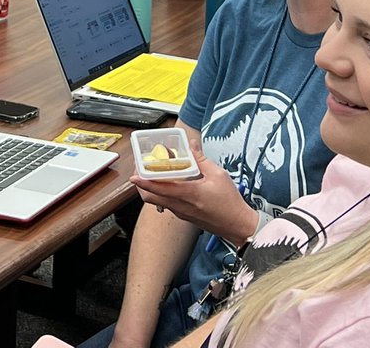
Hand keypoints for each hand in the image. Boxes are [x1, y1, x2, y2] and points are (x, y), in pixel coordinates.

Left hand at [133, 147, 256, 242]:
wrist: (237, 225)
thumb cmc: (229, 201)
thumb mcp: (218, 175)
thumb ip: (201, 159)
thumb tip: (191, 145)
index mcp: (188, 194)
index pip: (159, 189)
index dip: (143, 183)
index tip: (133, 175)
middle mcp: (181, 206)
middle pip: (151, 198)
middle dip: (142, 185)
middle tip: (141, 170)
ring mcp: (181, 213)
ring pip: (158, 202)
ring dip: (152, 189)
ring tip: (154, 173)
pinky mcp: (185, 216)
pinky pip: (167, 204)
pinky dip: (162, 193)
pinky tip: (168, 183)